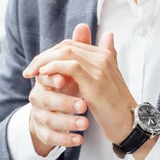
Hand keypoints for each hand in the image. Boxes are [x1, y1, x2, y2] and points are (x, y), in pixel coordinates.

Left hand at [25, 24, 137, 145]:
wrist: (129, 123)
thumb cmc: (116, 105)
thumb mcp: (108, 79)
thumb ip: (105, 59)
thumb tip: (108, 36)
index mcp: (105, 55)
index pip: (73, 44)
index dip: (52, 52)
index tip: (38, 65)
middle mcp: (103, 56)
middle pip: (67, 46)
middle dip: (44, 56)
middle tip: (30, 69)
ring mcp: (100, 67)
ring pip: (66, 52)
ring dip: (44, 61)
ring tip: (32, 73)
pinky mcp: (95, 81)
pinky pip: (69, 66)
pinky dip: (53, 68)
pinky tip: (43, 76)